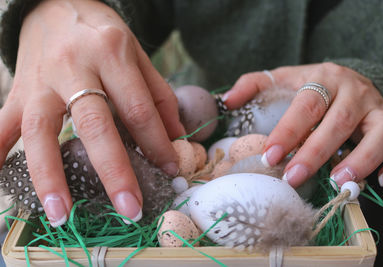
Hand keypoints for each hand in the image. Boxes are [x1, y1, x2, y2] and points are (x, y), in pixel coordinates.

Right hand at [0, 0, 184, 225]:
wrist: (56, 3)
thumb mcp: (137, 53)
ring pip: (41, 130)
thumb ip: (158, 94)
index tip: (169, 170)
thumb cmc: (101, 33)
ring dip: (50, 175)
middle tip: (129, 208)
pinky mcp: (17, 90)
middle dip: (114, 170)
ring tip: (62, 213)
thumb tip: (176, 136)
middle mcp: (73, 65)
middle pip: (95, 123)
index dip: (157, 143)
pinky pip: (1, 123)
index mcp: (111, 53)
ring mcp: (39, 80)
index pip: (138, 108)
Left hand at [223, 63, 382, 187]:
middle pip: (339, 121)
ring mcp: (378, 109)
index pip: (307, 105)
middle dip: (316, 152)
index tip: (270, 156)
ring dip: (362, 159)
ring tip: (340, 182)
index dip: (289, 131)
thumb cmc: (310, 85)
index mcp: (324, 78)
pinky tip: (380, 181)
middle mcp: (355, 92)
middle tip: (294, 177)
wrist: (347, 80)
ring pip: (381, 132)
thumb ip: (253, 85)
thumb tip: (226, 100)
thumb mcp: (282, 78)